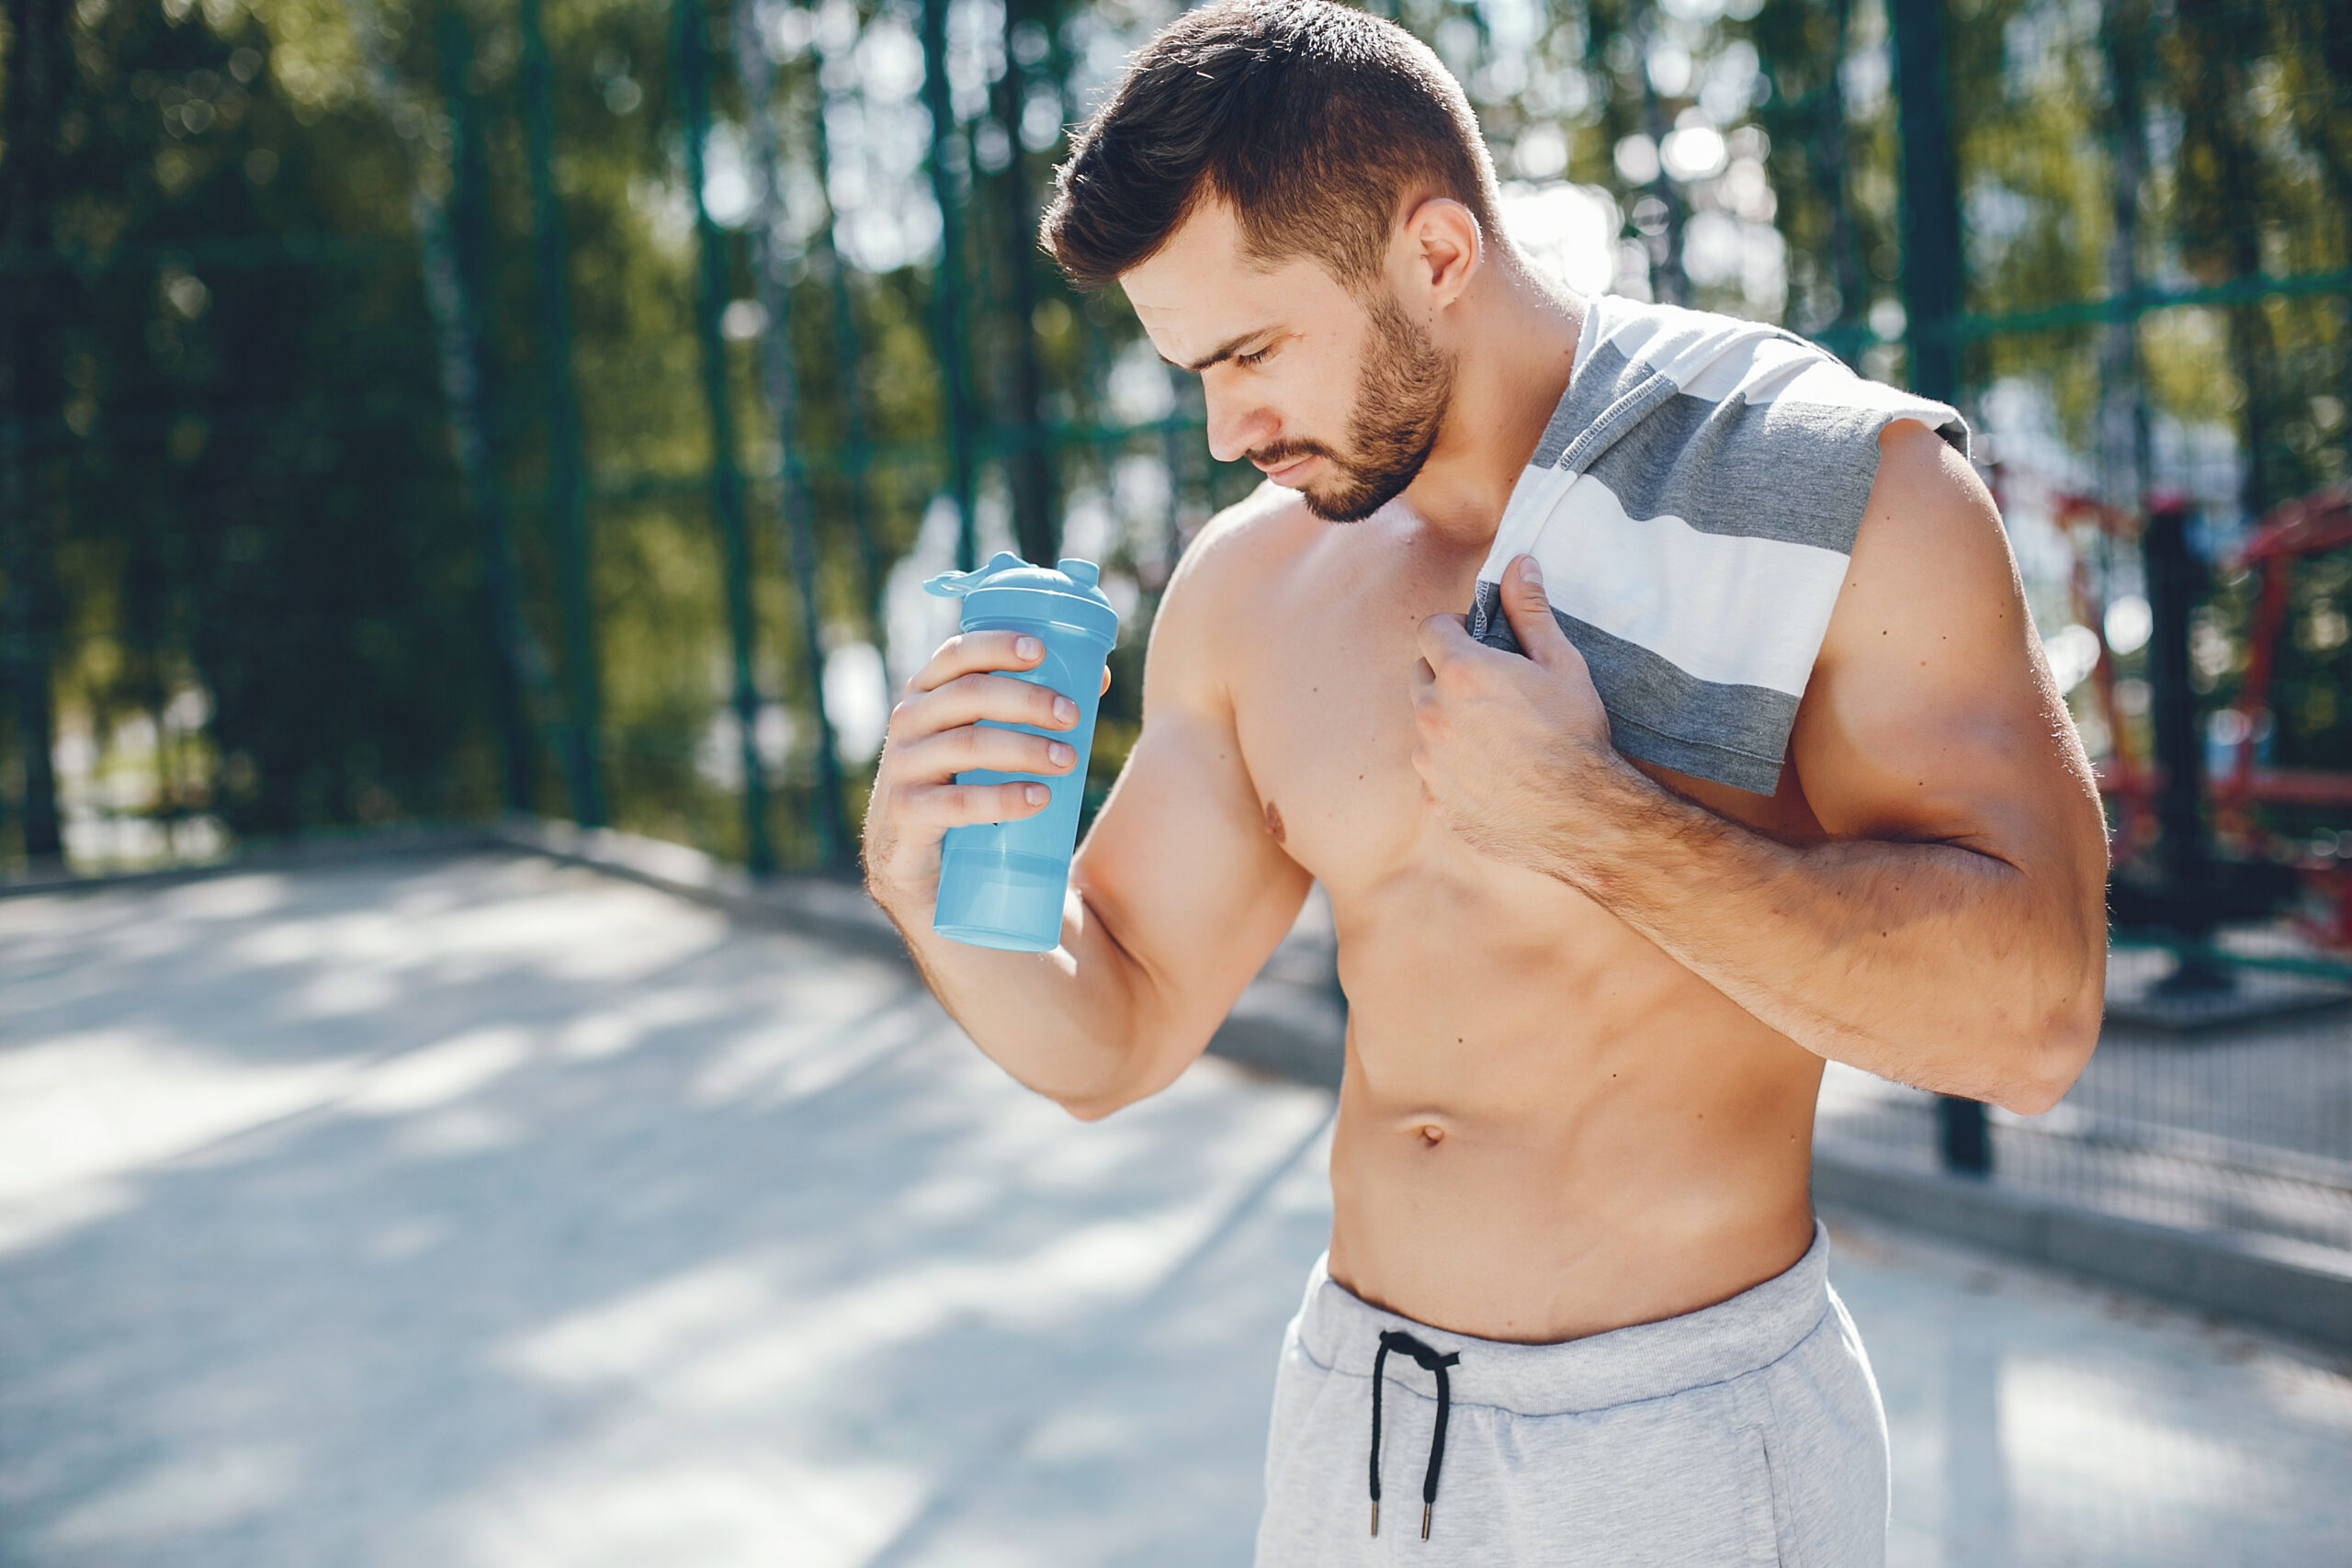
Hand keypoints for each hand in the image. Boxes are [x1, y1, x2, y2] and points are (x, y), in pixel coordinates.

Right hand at [862, 631, 1106, 909]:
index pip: (956, 654)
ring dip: (1024, 748)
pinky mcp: (907, 814)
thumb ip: (1029, 710)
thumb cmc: (963, 786)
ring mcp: (903, 768)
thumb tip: (1099, 678)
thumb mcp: (987, 742)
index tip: (1041, 650)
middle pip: (968, 694)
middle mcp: (908, 722)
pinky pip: (957, 802)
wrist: (917, 867)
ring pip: (967, 745)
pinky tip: (1038, 798)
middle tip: (1072, 715)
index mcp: (928, 694)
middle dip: (1026, 699)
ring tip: (1068, 760)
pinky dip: (1003, 798)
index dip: (996, 645)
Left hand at [1410, 555, 1616, 864]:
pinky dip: (1453, 766)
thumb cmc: (1577, 737)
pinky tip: (1493, 771)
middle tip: (1493, 689)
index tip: (1480, 641)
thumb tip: (1519, 562)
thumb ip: (1530, 610)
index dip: (1456, 630)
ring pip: (1425, 725)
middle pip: (1421, 675)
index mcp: (1461, 674)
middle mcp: (1433, 715)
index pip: (1430, 629)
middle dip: (1448, 673)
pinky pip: (1433, 770)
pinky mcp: (1435, 800)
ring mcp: (1429, 762)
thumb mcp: (1562, 665)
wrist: (1584, 817)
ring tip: (1497, 735)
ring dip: (1449, 721)